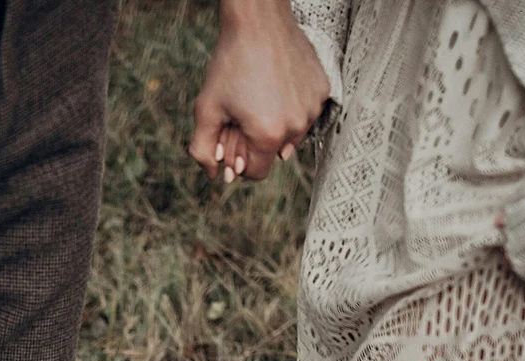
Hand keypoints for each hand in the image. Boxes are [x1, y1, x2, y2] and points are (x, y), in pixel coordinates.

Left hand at [189, 0, 329, 182]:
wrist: (258, 22)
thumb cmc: (230, 64)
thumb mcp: (206, 109)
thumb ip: (203, 149)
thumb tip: (214, 174)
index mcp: (268, 136)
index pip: (255, 173)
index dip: (238, 160)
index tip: (232, 137)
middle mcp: (296, 126)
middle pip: (272, 154)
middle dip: (255, 141)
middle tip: (242, 111)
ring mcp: (313, 108)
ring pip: (291, 134)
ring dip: (275, 123)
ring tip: (259, 94)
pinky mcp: (322, 90)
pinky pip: (305, 111)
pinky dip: (291, 105)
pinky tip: (277, 83)